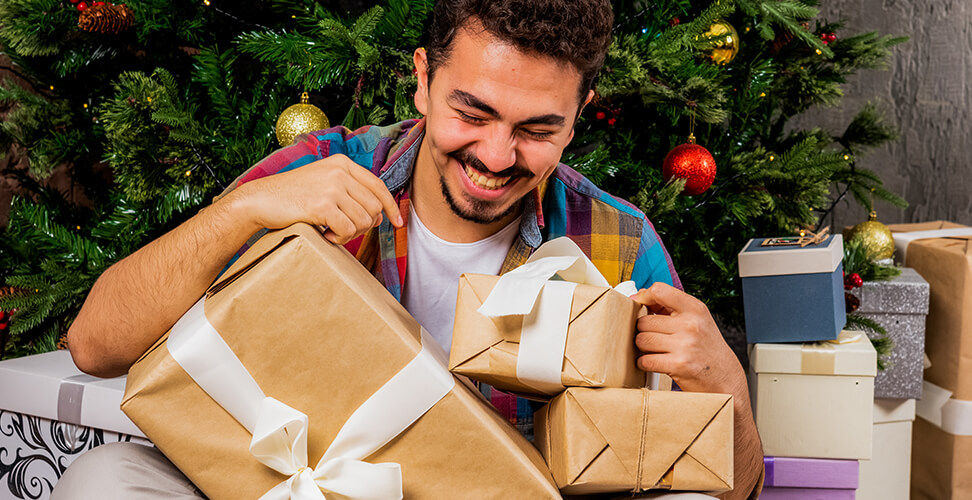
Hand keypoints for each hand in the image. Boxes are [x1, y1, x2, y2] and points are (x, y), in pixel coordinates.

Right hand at [236, 154, 403, 243]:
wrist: (261, 199)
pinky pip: (348, 229)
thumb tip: (379, 213)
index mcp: (342, 163)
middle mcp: (340, 171)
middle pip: (373, 207)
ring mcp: (332, 187)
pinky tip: (326, 235)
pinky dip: (340, 238)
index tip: (397, 223)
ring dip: (351, 233)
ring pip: (363, 220)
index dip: (390, 207)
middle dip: (365, 225)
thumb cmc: (293, 196)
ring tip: (332, 231)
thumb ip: (349, 189)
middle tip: (345, 230)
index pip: (379, 186)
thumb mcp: (323, 181)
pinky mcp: (322, 205)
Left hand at [631, 282, 746, 396]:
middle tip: (657, 338)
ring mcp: (685, 345)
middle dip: (645, 331)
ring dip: (644, 348)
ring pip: (641, 340)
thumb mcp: (696, 320)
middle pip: (644, 321)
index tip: (641, 305)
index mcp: (695, 309)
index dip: (644, 298)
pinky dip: (644, 364)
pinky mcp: (678, 365)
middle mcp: (691, 324)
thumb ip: (669, 307)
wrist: (725, 378)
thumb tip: (639, 296)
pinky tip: (655, 363)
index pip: (659, 290)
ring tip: (657, 351)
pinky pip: (644, 360)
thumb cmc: (706, 348)